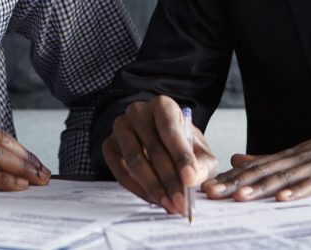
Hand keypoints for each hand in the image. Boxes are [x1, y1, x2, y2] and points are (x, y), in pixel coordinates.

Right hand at [101, 95, 217, 214]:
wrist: (159, 141)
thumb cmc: (180, 144)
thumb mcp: (199, 151)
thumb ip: (202, 164)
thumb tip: (191, 180)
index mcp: (162, 105)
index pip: (170, 129)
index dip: (181, 156)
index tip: (190, 179)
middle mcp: (138, 112)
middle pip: (153, 148)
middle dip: (170, 180)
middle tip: (181, 202)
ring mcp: (120, 128)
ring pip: (135, 161)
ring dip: (154, 187)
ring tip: (169, 204)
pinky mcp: (109, 146)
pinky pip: (121, 172)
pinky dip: (138, 189)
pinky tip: (153, 199)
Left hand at [202, 124, 310, 201]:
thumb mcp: (303, 153)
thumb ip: (271, 159)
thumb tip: (239, 159)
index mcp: (291, 154)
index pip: (256, 166)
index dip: (231, 177)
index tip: (207, 186)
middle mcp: (300, 157)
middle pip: (264, 171)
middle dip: (236, 182)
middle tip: (212, 192)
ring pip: (285, 176)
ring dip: (261, 187)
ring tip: (239, 197)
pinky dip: (299, 190)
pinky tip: (283, 198)